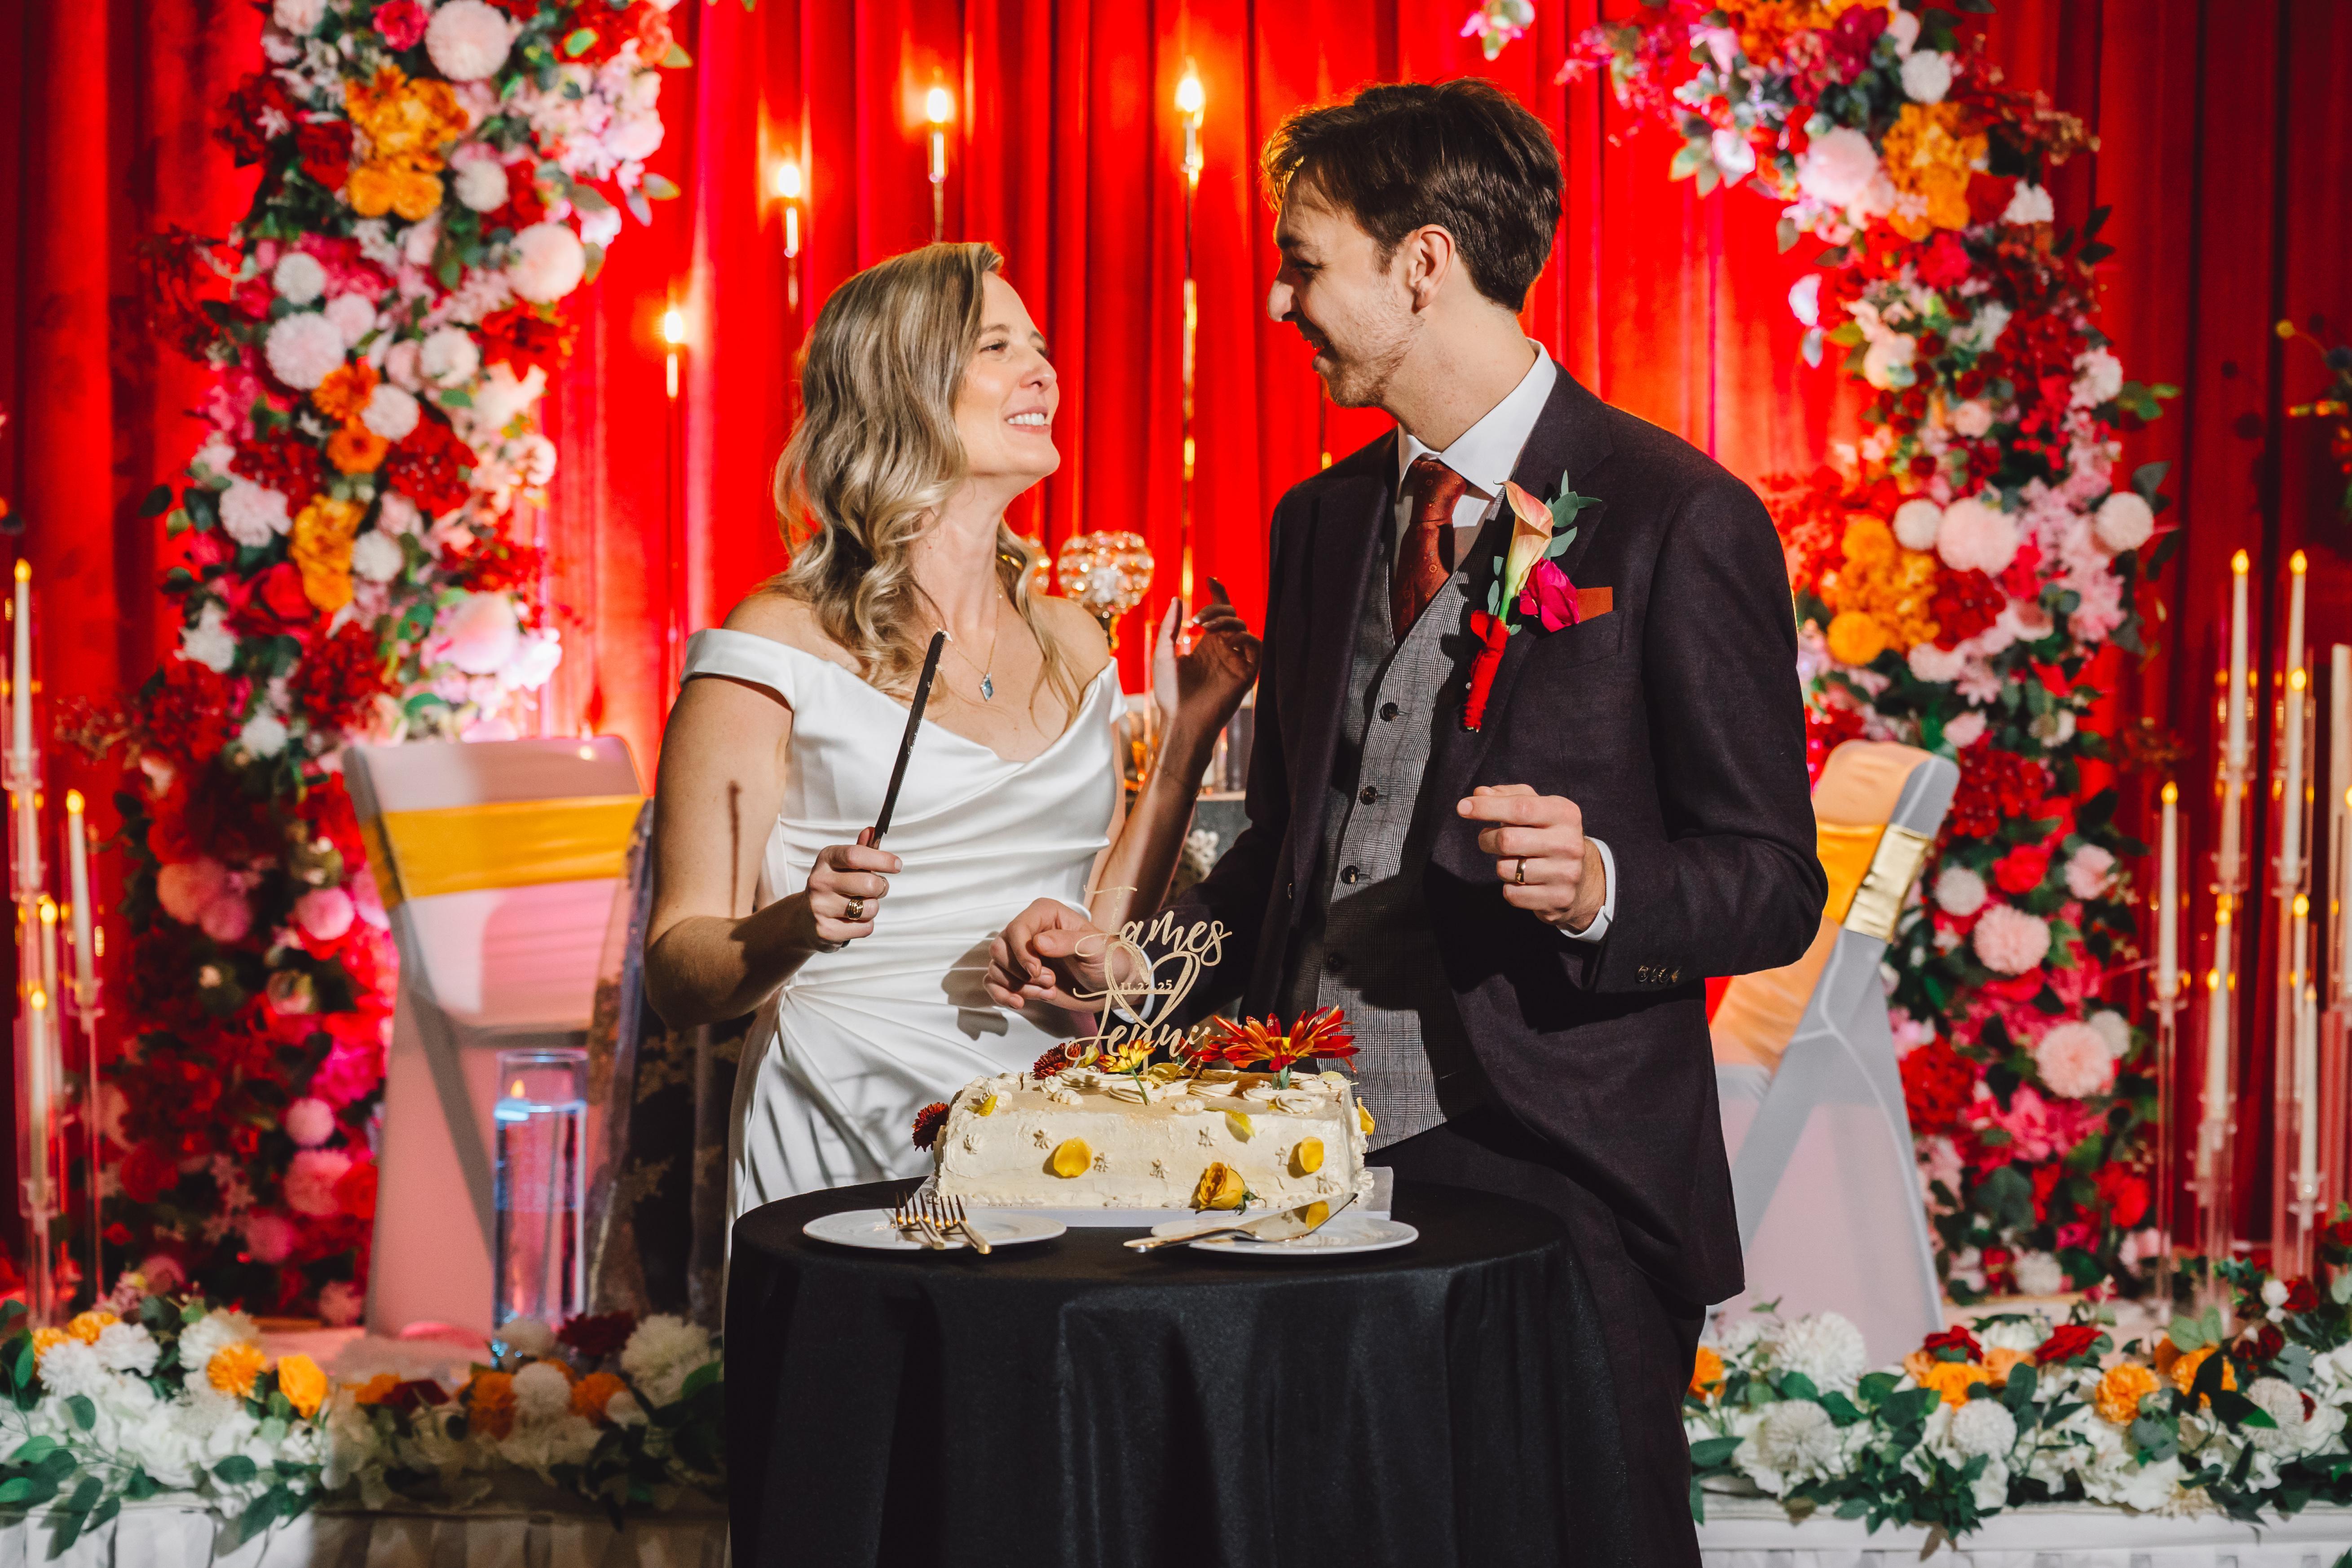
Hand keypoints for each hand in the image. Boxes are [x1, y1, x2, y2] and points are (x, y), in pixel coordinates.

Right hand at [795, 828, 898, 952]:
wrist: (804, 919)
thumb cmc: (832, 887)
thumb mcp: (841, 865)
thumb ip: (860, 850)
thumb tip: (873, 830)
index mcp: (825, 860)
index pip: (856, 856)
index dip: (882, 859)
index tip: (897, 865)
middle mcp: (820, 882)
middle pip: (869, 884)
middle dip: (881, 887)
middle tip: (876, 889)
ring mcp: (821, 907)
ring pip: (870, 908)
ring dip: (872, 908)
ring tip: (859, 905)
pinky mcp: (826, 931)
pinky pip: (865, 928)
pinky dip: (866, 925)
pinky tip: (852, 921)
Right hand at [985, 897, 1125, 1010]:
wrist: (1111, 987)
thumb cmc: (1107, 960)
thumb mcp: (1095, 948)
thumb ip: (1068, 942)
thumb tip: (1037, 943)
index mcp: (1045, 914)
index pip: (1017, 928)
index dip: (1021, 952)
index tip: (1036, 971)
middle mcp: (1029, 931)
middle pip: (999, 948)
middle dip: (1021, 971)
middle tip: (1051, 981)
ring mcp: (1021, 954)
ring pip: (997, 967)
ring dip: (1019, 986)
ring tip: (1048, 992)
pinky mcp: (1019, 976)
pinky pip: (993, 982)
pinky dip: (1002, 994)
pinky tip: (1020, 1003)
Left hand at [1151, 580, 1260, 741]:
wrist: (1181, 721)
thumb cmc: (1170, 693)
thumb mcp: (1163, 654)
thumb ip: (1169, 627)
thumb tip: (1176, 598)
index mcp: (1207, 646)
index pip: (1218, 614)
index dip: (1217, 594)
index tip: (1209, 578)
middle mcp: (1224, 650)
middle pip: (1231, 614)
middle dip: (1217, 607)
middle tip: (1197, 619)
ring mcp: (1235, 660)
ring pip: (1243, 626)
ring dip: (1226, 619)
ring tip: (1205, 627)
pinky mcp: (1246, 673)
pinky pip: (1255, 645)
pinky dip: (1244, 635)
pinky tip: (1225, 639)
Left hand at [1456, 785, 1606, 933]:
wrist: (1582, 879)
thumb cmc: (1549, 835)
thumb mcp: (1537, 808)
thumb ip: (1508, 796)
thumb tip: (1479, 793)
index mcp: (1565, 814)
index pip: (1520, 808)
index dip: (1486, 807)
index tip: (1462, 807)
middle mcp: (1569, 843)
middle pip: (1507, 840)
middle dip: (1487, 839)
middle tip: (1488, 839)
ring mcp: (1566, 874)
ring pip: (1506, 869)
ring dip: (1500, 865)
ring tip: (1514, 861)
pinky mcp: (1558, 899)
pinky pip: (1512, 894)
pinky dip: (1509, 888)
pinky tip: (1523, 882)